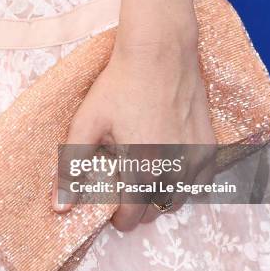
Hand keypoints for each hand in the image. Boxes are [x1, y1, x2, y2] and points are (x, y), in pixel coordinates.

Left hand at [52, 29, 215, 230]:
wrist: (159, 52)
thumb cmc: (120, 85)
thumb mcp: (88, 122)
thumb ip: (72, 167)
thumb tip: (60, 207)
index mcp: (143, 170)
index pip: (133, 217)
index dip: (119, 218)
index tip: (112, 209)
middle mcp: (174, 170)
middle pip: (156, 210)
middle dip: (140, 206)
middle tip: (127, 187)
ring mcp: (195, 158)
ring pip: (180, 198)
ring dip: (163, 197)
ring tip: (148, 177)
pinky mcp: (209, 144)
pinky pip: (202, 181)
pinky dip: (187, 182)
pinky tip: (173, 167)